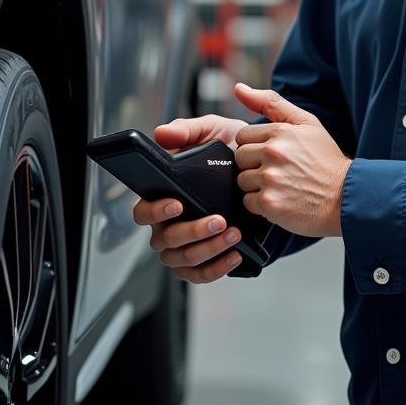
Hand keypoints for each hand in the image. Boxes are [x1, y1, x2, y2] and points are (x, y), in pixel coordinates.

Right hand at [132, 113, 247, 282]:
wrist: (261, 169)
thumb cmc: (228, 150)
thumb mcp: (212, 131)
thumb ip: (187, 130)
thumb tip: (162, 134)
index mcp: (163, 195)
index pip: (143, 211)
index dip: (155, 211)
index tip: (177, 203)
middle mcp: (169, 224)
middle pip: (164, 240)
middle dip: (191, 232)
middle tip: (218, 220)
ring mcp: (184, 245)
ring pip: (183, 259)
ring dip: (207, 249)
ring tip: (233, 234)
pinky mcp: (204, 260)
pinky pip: (201, 274)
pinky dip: (217, 267)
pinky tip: (234, 253)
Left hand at [233, 84, 350, 237]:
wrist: (346, 197)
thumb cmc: (326, 160)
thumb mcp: (306, 123)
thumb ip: (271, 103)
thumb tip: (239, 88)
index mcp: (281, 132)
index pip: (243, 136)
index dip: (256, 146)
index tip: (274, 155)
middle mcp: (274, 153)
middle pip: (240, 158)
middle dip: (254, 165)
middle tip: (278, 171)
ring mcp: (271, 179)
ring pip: (242, 180)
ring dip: (257, 185)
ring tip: (281, 186)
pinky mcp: (270, 204)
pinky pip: (248, 202)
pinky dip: (261, 204)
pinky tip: (281, 200)